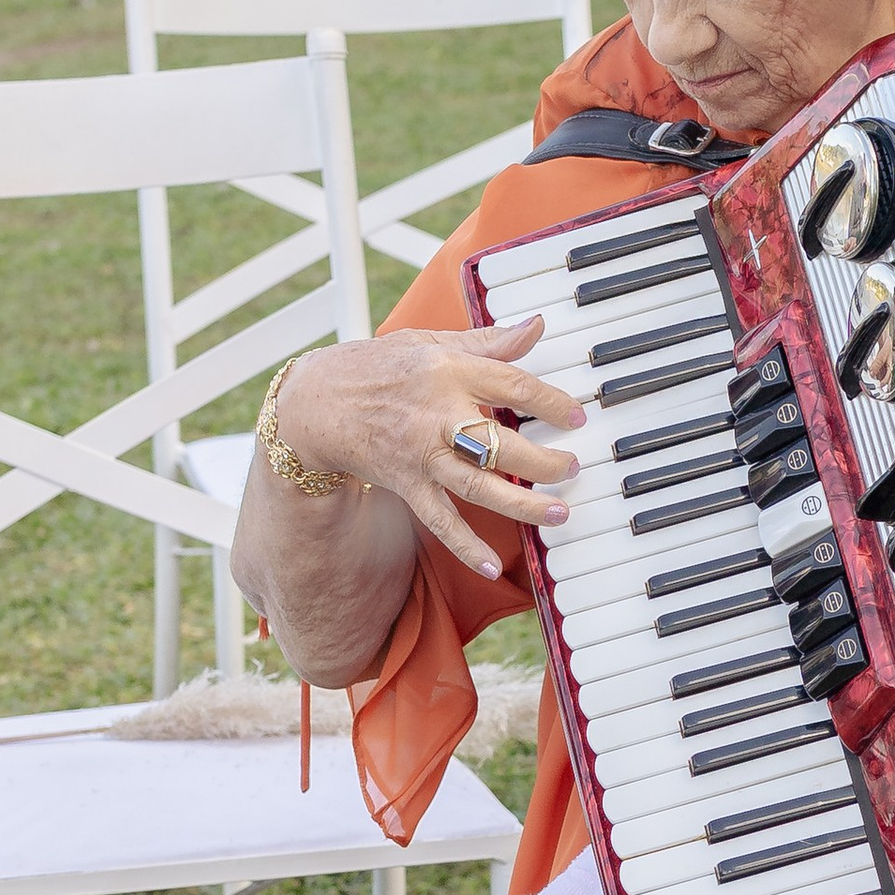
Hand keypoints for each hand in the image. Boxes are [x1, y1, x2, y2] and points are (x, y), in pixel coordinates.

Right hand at [273, 317, 579, 581]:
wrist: (318, 402)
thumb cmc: (380, 367)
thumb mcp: (431, 343)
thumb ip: (488, 341)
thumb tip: (536, 326)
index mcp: (449, 372)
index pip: (512, 386)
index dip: (550, 402)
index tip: (576, 416)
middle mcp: (438, 414)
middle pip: (499, 443)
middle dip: (542, 460)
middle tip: (573, 468)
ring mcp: (422, 454)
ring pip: (477, 485)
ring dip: (520, 504)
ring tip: (559, 513)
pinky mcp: (406, 484)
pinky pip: (439, 520)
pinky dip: (464, 545)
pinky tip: (491, 567)